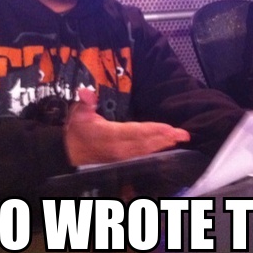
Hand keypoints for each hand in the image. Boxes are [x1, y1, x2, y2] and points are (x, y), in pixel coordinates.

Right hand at [64, 88, 190, 165]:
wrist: (69, 154)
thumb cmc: (77, 131)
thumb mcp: (78, 113)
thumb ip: (85, 102)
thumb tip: (86, 92)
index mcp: (110, 135)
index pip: (136, 132)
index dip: (153, 130)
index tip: (169, 128)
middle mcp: (119, 148)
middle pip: (146, 143)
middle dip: (166, 138)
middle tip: (184, 134)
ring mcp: (122, 157)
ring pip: (147, 150)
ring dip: (164, 144)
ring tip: (179, 138)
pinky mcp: (124, 161)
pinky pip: (143, 156)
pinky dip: (157, 150)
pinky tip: (167, 146)